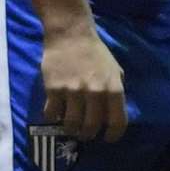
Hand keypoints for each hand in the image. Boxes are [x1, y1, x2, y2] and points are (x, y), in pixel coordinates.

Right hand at [40, 27, 128, 141]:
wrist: (70, 33)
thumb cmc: (95, 52)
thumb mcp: (114, 69)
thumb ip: (116, 91)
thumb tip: (113, 112)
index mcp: (113, 88)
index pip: (117, 122)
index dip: (113, 135)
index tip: (107, 137)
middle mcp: (94, 92)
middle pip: (91, 127)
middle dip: (88, 134)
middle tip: (84, 132)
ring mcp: (73, 91)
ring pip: (71, 124)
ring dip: (71, 129)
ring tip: (70, 125)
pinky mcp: (53, 89)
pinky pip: (52, 114)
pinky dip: (53, 117)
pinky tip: (55, 112)